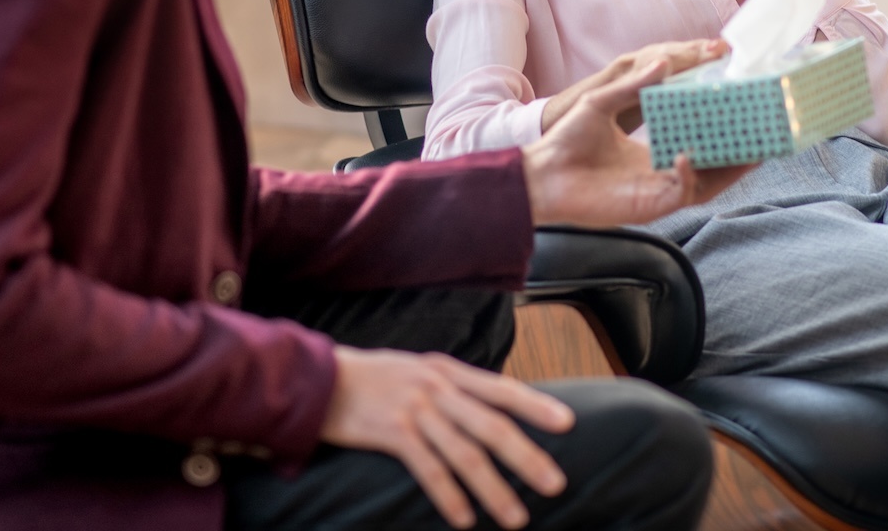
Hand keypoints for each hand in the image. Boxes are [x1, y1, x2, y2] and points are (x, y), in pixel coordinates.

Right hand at [320, 346, 573, 529]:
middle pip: (492, 426)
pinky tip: (464, 519)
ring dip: (493, 489)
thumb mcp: (420, 371)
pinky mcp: (391, 432)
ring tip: (515, 517)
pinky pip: (427, 469)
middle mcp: (438, 388)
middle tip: (555, 484)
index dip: (536, 407)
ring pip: (465, 454)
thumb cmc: (375, 378)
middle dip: (527, 458)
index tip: (567, 424)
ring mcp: (415, 410)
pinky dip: (449, 496)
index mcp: (449, 371)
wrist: (319, 378)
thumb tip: (493, 408)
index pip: (502, 389)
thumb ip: (455, 388)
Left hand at [523, 54, 755, 226]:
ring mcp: (657, 191)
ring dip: (730, 170)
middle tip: (766, 134)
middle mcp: (661, 173)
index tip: (740, 111)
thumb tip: (664, 61)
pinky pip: (679, 193)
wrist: (542, 173)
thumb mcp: (602, 103)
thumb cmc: (567, 141)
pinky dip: (688, 175)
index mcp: (654, 152)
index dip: (722, 131)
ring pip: (707, 185)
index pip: (698, 143)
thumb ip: (634, 85)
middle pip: (713, 168)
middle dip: (741, 155)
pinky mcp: (648, 206)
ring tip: (754, 150)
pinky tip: (686, 155)